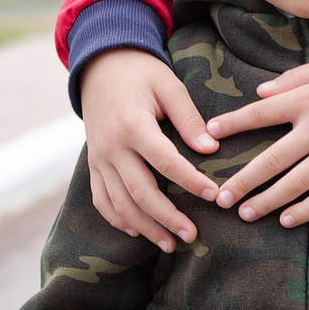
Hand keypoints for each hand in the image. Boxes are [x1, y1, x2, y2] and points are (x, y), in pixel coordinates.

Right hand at [81, 48, 219, 250]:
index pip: (165, 162)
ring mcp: (99, 158)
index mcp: (133, 125)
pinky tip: (137, 231)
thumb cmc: (141, 73)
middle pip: (140, 192)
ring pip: (119, 203)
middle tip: (191, 235)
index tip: (215, 196)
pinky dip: (117, 218)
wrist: (99, 65)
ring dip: (144, 227)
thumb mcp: (168, 85)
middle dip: (167, 218)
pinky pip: (100, 199)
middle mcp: (112, 147)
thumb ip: (189, 118)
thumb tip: (209, 149)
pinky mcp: (93, 163)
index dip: (191, 182)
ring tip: (169, 244)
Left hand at [205, 56, 308, 228]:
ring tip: (246, 214)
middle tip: (220, 197)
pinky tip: (286, 220)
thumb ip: (291, 80)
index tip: (210, 134)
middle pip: (271, 159)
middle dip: (243, 181)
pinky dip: (304, 210)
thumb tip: (259, 94)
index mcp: (307, 100)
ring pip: (294, 183)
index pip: (260, 114)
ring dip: (266, 201)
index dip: (233, 124)